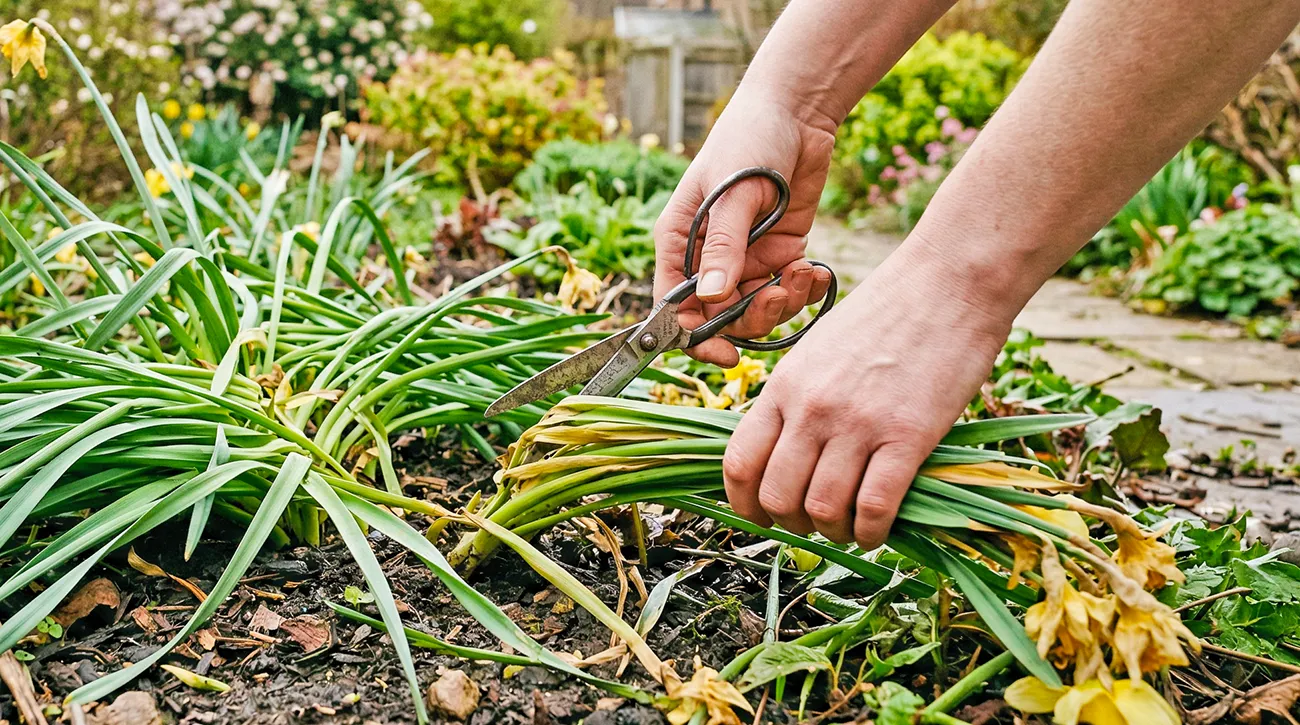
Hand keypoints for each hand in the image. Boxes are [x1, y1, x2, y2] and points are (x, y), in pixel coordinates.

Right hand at [652, 86, 835, 366]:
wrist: (797, 113)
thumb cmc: (749, 140)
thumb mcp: (732, 192)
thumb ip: (723, 246)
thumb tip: (710, 299)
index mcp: (679, 242)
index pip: (673, 307)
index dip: (693, 336)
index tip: (723, 353)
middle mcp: (709, 257)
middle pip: (719, 317)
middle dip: (750, 317)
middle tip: (777, 295)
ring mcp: (746, 258)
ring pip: (757, 310)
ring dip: (782, 303)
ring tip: (800, 275)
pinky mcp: (779, 253)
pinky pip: (788, 290)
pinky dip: (803, 289)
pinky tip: (814, 271)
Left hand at [721, 239, 1014, 549]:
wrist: (949, 281)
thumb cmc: (887, 313)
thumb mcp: (820, 350)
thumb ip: (799, 398)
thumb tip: (788, 454)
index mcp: (785, 385)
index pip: (739, 462)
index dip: (744, 503)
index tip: (761, 517)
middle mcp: (812, 407)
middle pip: (777, 495)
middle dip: (792, 523)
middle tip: (815, 523)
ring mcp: (857, 423)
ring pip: (823, 510)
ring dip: (835, 533)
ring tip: (851, 527)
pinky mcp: (907, 436)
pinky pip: (875, 508)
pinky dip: (874, 533)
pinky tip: (880, 529)